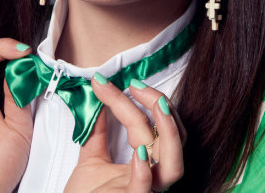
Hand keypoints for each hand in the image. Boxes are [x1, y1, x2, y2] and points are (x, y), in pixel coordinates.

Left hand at [64, 77, 185, 191]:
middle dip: (161, 108)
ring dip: (168, 133)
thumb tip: (98, 102)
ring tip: (155, 106)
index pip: (150, 126)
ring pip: (174, 165)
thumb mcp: (91, 161)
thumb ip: (97, 133)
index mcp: (147, 164)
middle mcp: (153, 178)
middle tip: (136, 85)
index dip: (134, 101)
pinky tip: (137, 152)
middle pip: (172, 140)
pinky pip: (145, 189)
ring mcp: (145, 192)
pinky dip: (143, 170)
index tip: (103, 82)